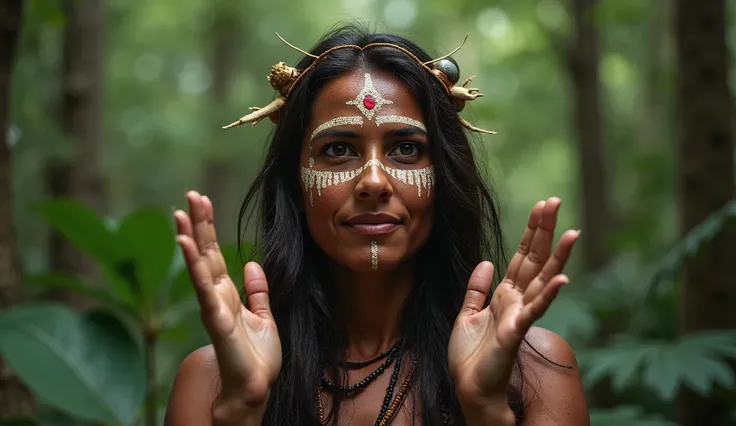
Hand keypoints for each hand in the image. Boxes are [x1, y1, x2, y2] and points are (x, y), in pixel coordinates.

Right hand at [174, 191, 281, 411]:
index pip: (214, 254)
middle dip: (197, 225)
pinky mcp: (218, 321)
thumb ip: (258, 291)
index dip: (207, 228)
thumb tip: (251, 263)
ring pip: (200, 268)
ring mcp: (214, 308)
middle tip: (189, 194)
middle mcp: (215, 297)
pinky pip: (205, 290)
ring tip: (181, 214)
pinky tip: (188, 247)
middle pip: (204, 254)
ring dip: (190, 240)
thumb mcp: (264, 316)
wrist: (255, 388)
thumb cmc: (256, 358)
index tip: (202, 201)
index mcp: (226, 293)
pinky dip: (196, 268)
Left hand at [448, 197, 578, 407]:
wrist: (470, 387)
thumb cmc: (471, 356)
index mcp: (505, 295)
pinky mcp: (515, 332)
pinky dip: (548, 294)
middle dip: (545, 231)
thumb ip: (477, 289)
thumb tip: (486, 262)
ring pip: (542, 280)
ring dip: (558, 257)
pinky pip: (534, 310)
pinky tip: (562, 279)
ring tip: (572, 234)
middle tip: (556, 202)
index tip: (543, 206)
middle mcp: (517, 301)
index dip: (532, 231)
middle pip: (534, 259)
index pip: (522, 256)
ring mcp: (519, 315)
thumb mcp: (467, 314)